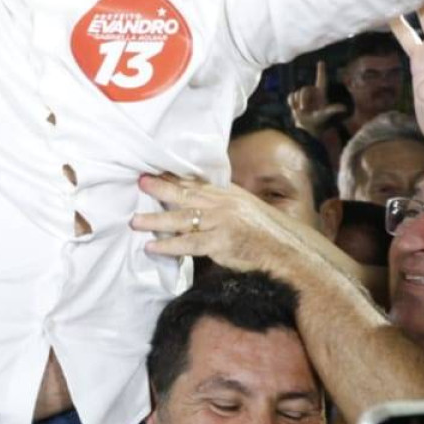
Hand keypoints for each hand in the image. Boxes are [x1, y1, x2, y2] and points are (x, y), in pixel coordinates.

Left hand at [131, 173, 309, 273]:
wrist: (288, 251)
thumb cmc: (265, 232)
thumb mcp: (245, 208)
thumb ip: (221, 202)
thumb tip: (195, 199)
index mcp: (228, 193)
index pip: (196, 182)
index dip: (173, 177)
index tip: (152, 172)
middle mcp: (224, 204)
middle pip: (186, 193)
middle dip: (160, 187)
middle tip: (139, 183)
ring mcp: (222, 223)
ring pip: (182, 219)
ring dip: (155, 220)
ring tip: (134, 221)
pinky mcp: (221, 243)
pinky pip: (189, 244)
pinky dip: (169, 246)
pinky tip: (152, 247)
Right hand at [288, 61, 346, 136]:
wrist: (306, 126)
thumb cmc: (318, 121)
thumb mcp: (325, 114)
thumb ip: (333, 109)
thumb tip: (344, 108)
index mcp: (321, 93)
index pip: (321, 80)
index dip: (321, 71)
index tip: (321, 62)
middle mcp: (313, 92)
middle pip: (305, 89)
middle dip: (303, 99)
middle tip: (303, 109)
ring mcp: (304, 95)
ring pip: (297, 92)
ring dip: (297, 103)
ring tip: (302, 110)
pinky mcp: (295, 99)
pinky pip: (291, 96)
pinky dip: (291, 103)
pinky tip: (294, 108)